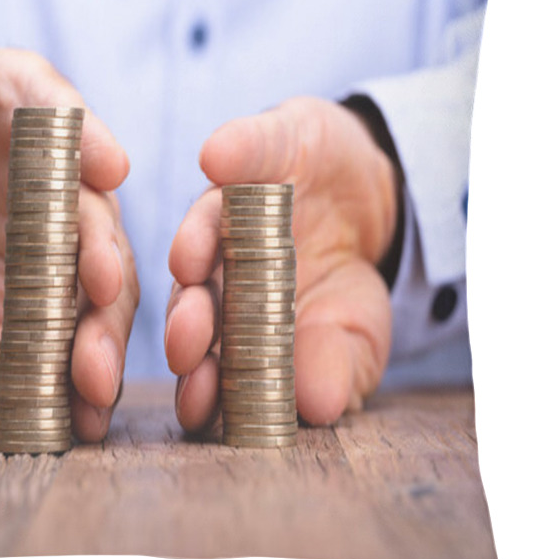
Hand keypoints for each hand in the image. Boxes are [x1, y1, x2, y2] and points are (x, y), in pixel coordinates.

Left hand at [165, 97, 398, 429]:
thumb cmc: (348, 281)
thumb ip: (336, 362)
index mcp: (231, 319)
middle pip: (193, 296)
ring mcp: (230, 206)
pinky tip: (221, 157)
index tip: (200, 409)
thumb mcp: (357, 329)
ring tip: (189, 263)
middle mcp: (216, 266)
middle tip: (186, 348)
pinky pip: (242, 149)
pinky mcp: (255, 150)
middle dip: (187, 324)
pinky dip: (233, 152)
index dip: (200, 384)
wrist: (370, 202)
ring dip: (194, 246)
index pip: (209, 358)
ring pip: (203, 227)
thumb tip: (320, 406)